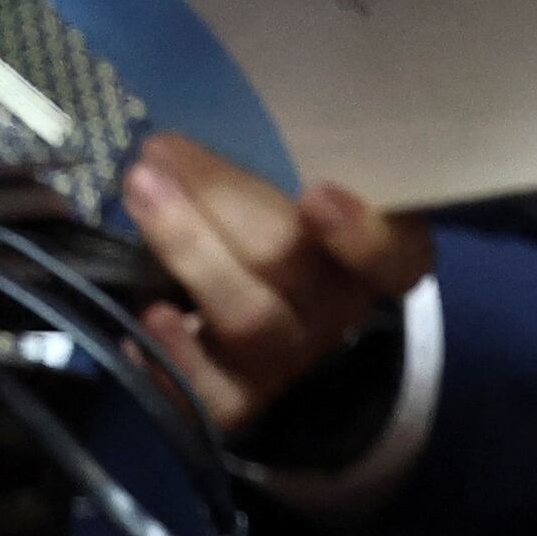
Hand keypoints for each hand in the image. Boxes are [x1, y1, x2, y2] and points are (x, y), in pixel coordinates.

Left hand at [120, 131, 433, 437]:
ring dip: (187, 251)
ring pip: (248, 317)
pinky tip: (144, 315)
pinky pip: (210, 393)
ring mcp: (290, 358)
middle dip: (219, 202)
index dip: (359, 232)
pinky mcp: (241, 398)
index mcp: (379, 255)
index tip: (315, 194)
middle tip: (162, 154)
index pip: (396, 255)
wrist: (270, 319)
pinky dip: (173, 354)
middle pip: (288, 263)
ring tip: (140, 195)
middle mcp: (340, 309)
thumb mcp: (297, 188)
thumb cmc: (283, 228)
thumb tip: (192, 137)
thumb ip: (275, 167)